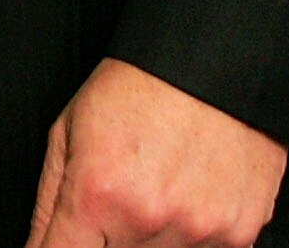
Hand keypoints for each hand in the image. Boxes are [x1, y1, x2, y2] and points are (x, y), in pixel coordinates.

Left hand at [26, 59, 285, 247]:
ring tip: (159, 188)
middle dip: (110, 236)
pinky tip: (191, 194)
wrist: (217, 59)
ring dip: (152, 237)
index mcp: (97, 193)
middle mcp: (147, 218)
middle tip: (122, 195)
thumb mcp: (68, 132)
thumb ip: (48, 206)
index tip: (70, 240)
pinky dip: (193, 236)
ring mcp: (198, 230)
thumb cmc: (139, 87)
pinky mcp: (240, 233)